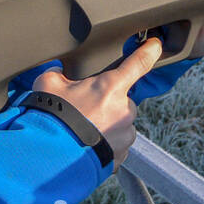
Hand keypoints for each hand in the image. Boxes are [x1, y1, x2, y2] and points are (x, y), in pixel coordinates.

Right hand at [31, 37, 162, 166]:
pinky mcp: (121, 156)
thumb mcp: (47, 84)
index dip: (149, 51)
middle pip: (122, 100)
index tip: (155, 46)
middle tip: (84, 111)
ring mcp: (124, 135)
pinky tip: (85, 146)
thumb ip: (58, 74)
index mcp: (110, 87)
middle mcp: (124, 110)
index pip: (138, 63)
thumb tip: (58, 72)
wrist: (51, 157)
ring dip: (106, 126)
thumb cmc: (52, 118)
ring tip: (82, 131)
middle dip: (106, 104)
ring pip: (120, 125)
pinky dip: (104, 145)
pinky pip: (116, 145)